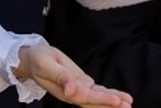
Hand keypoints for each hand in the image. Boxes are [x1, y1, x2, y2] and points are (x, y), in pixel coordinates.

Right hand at [14, 44, 132, 106]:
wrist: (32, 57)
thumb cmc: (37, 60)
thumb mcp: (46, 64)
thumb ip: (59, 76)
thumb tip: (71, 90)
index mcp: (65, 90)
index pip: (86, 97)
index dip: (101, 99)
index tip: (116, 101)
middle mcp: (73, 93)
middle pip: (94, 102)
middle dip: (111, 104)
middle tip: (128, 106)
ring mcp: (78, 88)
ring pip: (97, 97)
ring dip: (112, 100)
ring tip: (128, 102)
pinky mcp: (81, 82)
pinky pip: (96, 90)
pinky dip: (108, 93)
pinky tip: (119, 96)